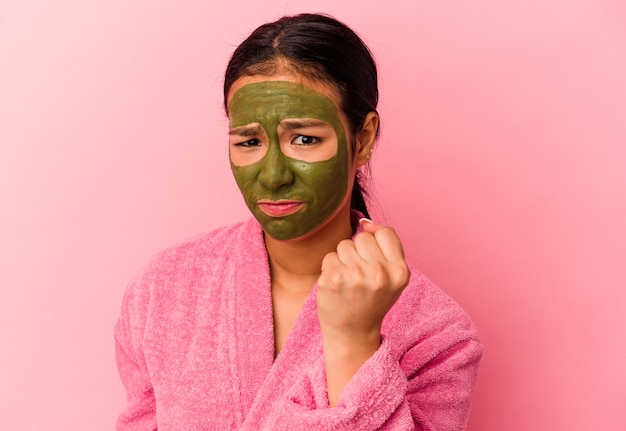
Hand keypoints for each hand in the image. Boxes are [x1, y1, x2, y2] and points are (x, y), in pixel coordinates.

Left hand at [317, 218, 409, 349]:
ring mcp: (354, 276)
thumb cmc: (372, 299)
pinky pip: (329, 256)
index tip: (373, 262)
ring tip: (349, 282)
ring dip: (343, 260)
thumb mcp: (393, 276)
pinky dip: (330, 269)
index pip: (385, 232)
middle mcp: (379, 273)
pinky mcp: (332, 280)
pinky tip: (337, 286)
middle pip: (362, 237)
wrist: (352, 332)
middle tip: (360, 276)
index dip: (376, 244)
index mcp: (400, 271)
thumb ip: (387, 246)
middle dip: (359, 252)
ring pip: (343, 245)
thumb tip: (365, 222)